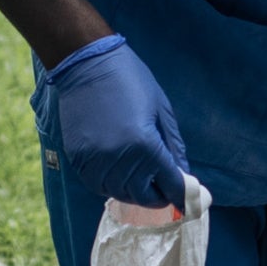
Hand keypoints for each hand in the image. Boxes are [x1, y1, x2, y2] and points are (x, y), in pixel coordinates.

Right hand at [37, 33, 188, 211]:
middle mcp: (120, 160)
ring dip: (134, 190)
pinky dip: (112, 183)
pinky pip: (99, 185)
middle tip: (163, 187)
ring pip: (120, 194)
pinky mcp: (79, 160)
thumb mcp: (162, 111)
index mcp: (146, 146)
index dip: (181, 195)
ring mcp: (96, 162)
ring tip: (141, 176)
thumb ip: (173, 148)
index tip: (187, 200)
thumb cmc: (130, 81)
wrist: (87, 65)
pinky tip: (120, 171)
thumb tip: (183, 175)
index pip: (170, 185)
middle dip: (158, 194)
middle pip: (144, 196)